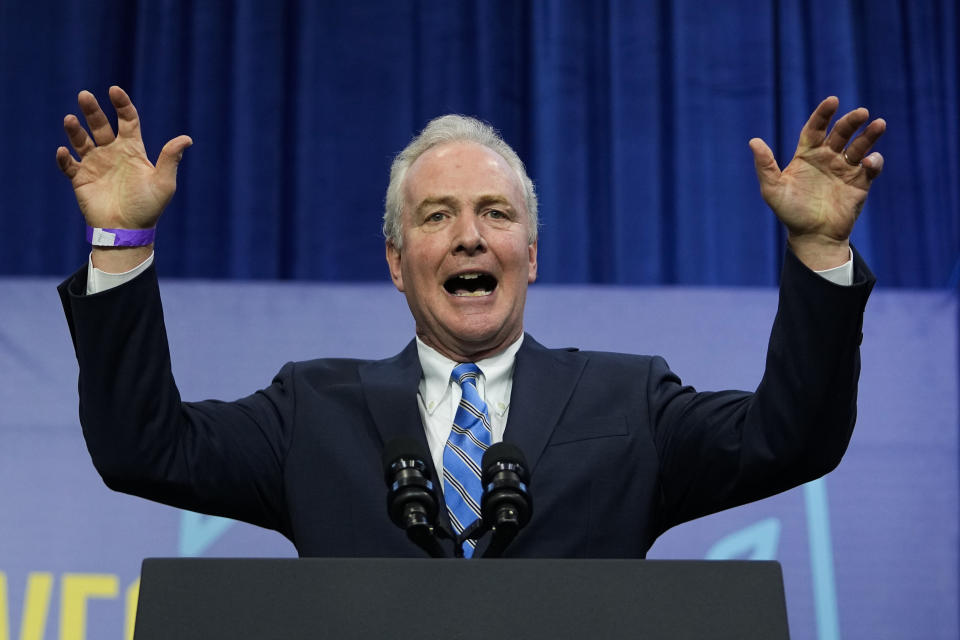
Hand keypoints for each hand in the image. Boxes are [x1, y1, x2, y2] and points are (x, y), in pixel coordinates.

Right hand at [56, 86, 191, 230]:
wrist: (127, 231)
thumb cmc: (148, 208)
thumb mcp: (163, 183)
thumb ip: (170, 159)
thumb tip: (187, 138)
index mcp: (133, 150)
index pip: (127, 120)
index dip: (122, 104)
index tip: (114, 90)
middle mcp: (113, 153)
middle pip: (100, 125)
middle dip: (92, 110)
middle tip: (84, 96)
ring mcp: (95, 164)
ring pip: (81, 140)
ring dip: (75, 130)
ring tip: (70, 120)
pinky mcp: (80, 179)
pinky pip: (69, 165)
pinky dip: (65, 158)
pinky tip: (65, 152)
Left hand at [749, 97, 885, 269]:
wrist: (812, 237)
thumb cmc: (790, 213)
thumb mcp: (773, 190)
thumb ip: (765, 166)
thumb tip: (753, 141)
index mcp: (807, 154)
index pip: (816, 128)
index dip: (823, 114)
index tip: (832, 101)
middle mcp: (827, 157)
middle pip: (841, 132)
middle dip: (851, 121)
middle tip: (860, 113)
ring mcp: (845, 168)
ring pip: (860, 145)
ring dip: (869, 134)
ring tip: (878, 124)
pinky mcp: (860, 182)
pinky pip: (870, 167)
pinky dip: (873, 161)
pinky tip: (869, 162)